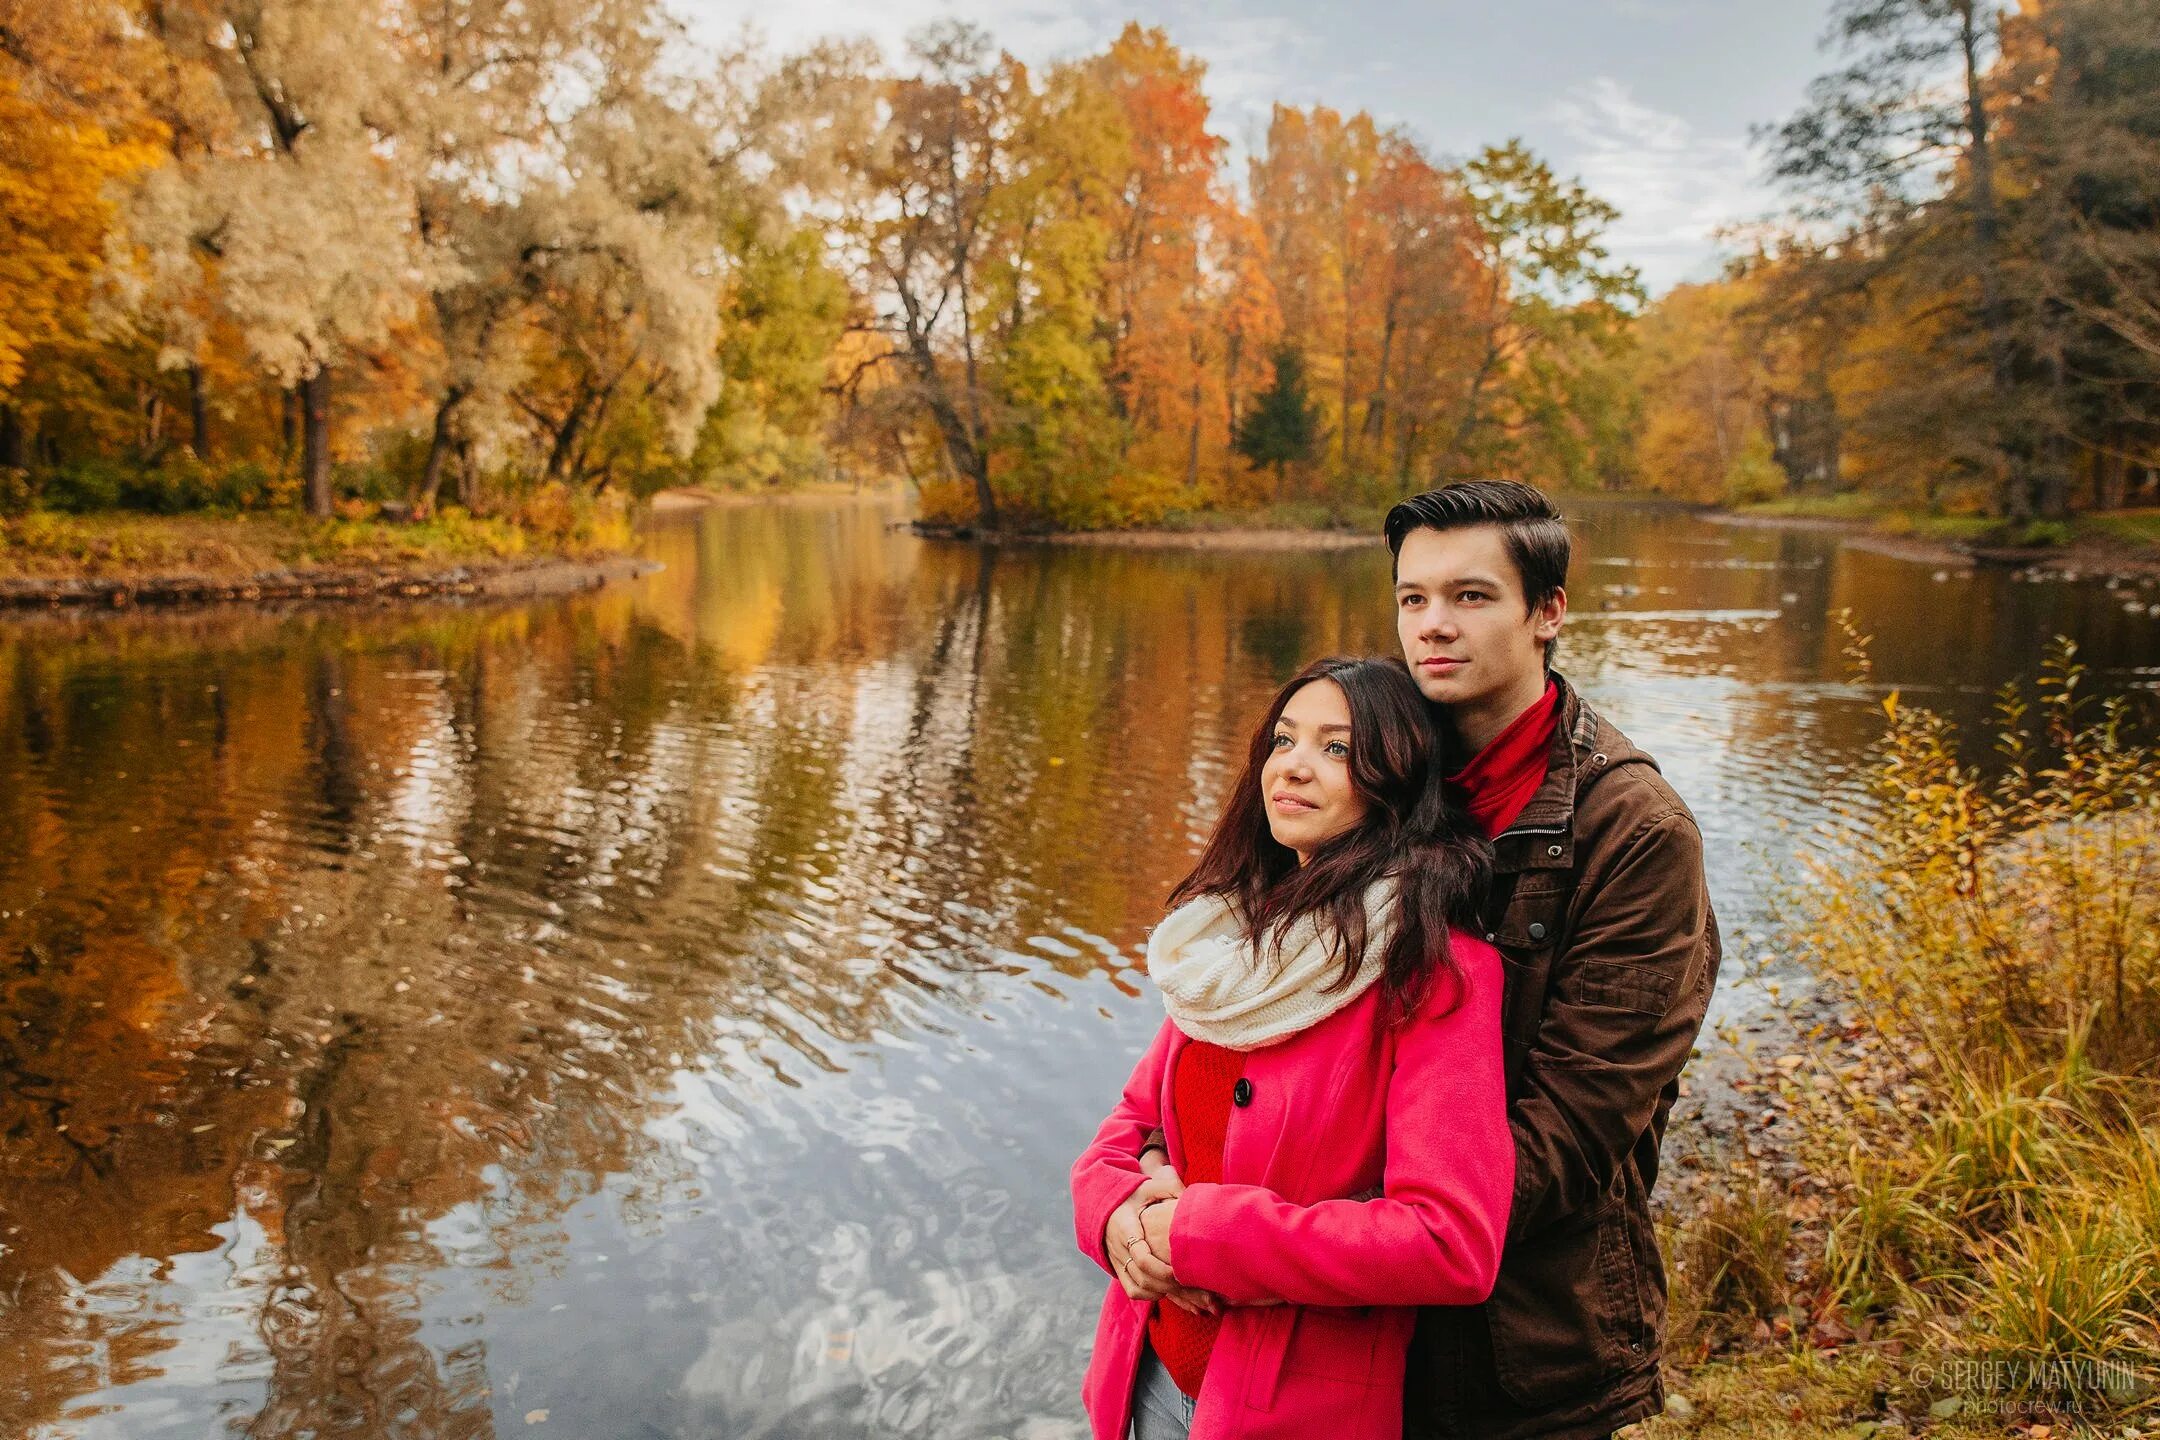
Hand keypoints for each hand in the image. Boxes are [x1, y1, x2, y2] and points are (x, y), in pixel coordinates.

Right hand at [1106, 1169, 1217, 1314]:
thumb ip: (1169, 1187)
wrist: (1105, 1205)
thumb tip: (1189, 1195)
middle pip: (1143, 1276)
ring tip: (1188, 1291)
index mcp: (1125, 1226)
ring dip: (1164, 1291)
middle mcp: (1119, 1247)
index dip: (1162, 1268)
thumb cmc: (1133, 1194)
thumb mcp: (1149, 1186)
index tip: (1182, 1269)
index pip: (1141, 1256)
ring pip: (1139, 1286)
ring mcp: (1117, 1260)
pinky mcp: (1118, 1269)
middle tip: (1195, 1285)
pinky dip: (1152, 1294)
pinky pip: (1133, 1290)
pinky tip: (1170, 1291)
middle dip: (1170, 1284)